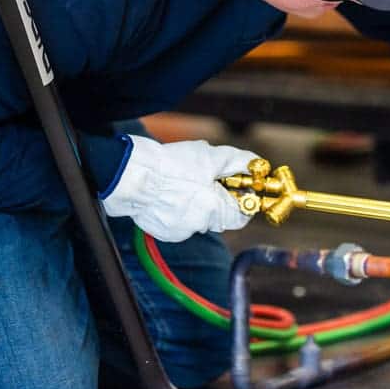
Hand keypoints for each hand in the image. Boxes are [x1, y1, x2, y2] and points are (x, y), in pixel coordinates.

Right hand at [101, 135, 257, 241]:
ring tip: (183, 181)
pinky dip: (178, 208)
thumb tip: (258, 165)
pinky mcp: (163, 231)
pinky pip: (179, 220)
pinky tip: (168, 192)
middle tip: (208, 177)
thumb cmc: (171, 166)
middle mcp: (199, 227)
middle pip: (220, 215)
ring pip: (199, 217)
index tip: (239, 184)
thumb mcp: (211, 157)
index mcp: (215, 211)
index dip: (243, 198)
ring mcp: (179, 231)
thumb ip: (239, 162)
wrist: (131, 175)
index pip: (243, 215)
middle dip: (218, 197)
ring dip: (198, 202)